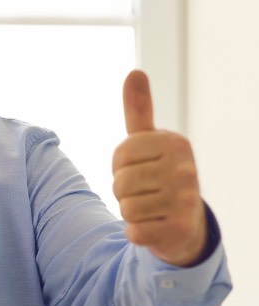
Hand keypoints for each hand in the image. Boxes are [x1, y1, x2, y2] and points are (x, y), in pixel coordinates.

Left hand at [112, 70, 206, 265]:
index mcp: (176, 144)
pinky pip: (134, 232)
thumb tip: (135, 72)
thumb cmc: (160, 176)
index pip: (120, 155)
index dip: (120, 167)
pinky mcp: (180, 230)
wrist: (186, 225)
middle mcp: (186, 169)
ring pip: (126, 207)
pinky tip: (155, 227)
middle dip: (124, 192)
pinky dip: (137, 233)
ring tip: (151, 208)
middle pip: (120, 182)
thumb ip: (139, 110)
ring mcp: (186, 200)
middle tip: (146, 193)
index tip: (140, 169)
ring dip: (131, 212)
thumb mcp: (149, 142)